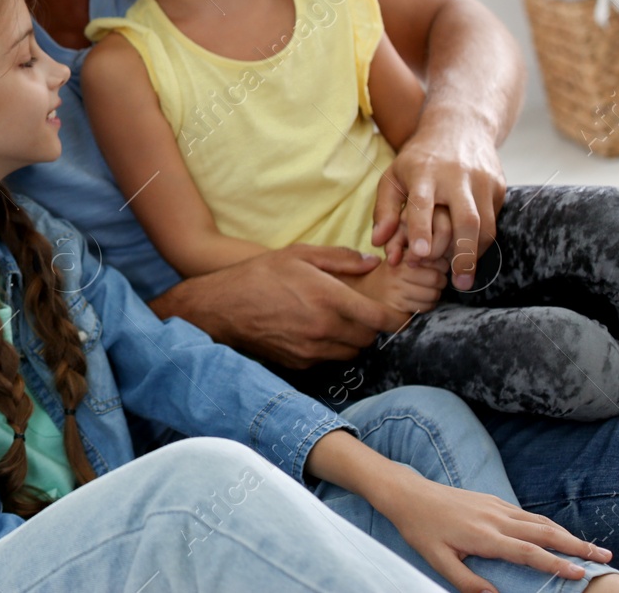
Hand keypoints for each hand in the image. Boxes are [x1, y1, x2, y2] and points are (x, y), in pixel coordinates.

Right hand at [150, 245, 411, 367]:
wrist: (220, 307)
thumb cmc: (258, 275)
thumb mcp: (298, 254)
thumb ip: (339, 258)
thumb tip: (372, 262)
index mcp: (329, 298)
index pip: (381, 318)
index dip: (396, 318)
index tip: (398, 314)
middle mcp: (324, 328)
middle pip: (369, 338)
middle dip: (370, 327)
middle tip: (361, 312)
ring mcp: (311, 350)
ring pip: (351, 352)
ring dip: (352, 340)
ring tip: (337, 321)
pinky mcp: (299, 364)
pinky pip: (328, 360)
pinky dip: (330, 348)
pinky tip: (315, 331)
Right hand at [341, 255, 445, 314]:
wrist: (363, 292)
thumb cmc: (388, 273)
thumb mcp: (400, 256)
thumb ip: (420, 254)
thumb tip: (447, 258)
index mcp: (400, 257)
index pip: (436, 260)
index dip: (440, 265)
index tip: (434, 267)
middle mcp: (397, 272)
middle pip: (437, 279)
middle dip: (440, 282)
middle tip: (432, 282)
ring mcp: (397, 291)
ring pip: (433, 295)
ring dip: (434, 295)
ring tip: (423, 291)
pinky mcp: (397, 307)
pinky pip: (424, 307)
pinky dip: (425, 306)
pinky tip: (416, 301)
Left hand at [371, 114, 505, 290]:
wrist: (459, 127)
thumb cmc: (418, 159)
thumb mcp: (393, 176)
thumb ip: (384, 210)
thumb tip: (378, 242)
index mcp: (423, 172)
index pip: (423, 204)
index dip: (421, 229)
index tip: (420, 254)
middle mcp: (455, 176)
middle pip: (466, 219)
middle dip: (462, 253)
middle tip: (458, 282)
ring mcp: (481, 180)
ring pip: (486, 224)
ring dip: (476, 254)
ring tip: (464, 278)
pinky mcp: (498, 185)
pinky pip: (494, 219)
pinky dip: (483, 241)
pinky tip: (471, 255)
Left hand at [376, 468, 613, 592]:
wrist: (407, 493)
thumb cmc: (421, 529)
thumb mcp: (437, 560)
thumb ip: (466, 582)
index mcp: (485, 536)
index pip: (529, 553)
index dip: (556, 564)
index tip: (581, 574)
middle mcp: (496, 518)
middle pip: (545, 532)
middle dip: (577, 546)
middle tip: (606, 557)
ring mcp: (496, 507)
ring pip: (539, 520)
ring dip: (567, 534)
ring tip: (592, 547)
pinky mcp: (493, 500)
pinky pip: (527, 514)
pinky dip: (548, 524)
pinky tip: (558, 533)